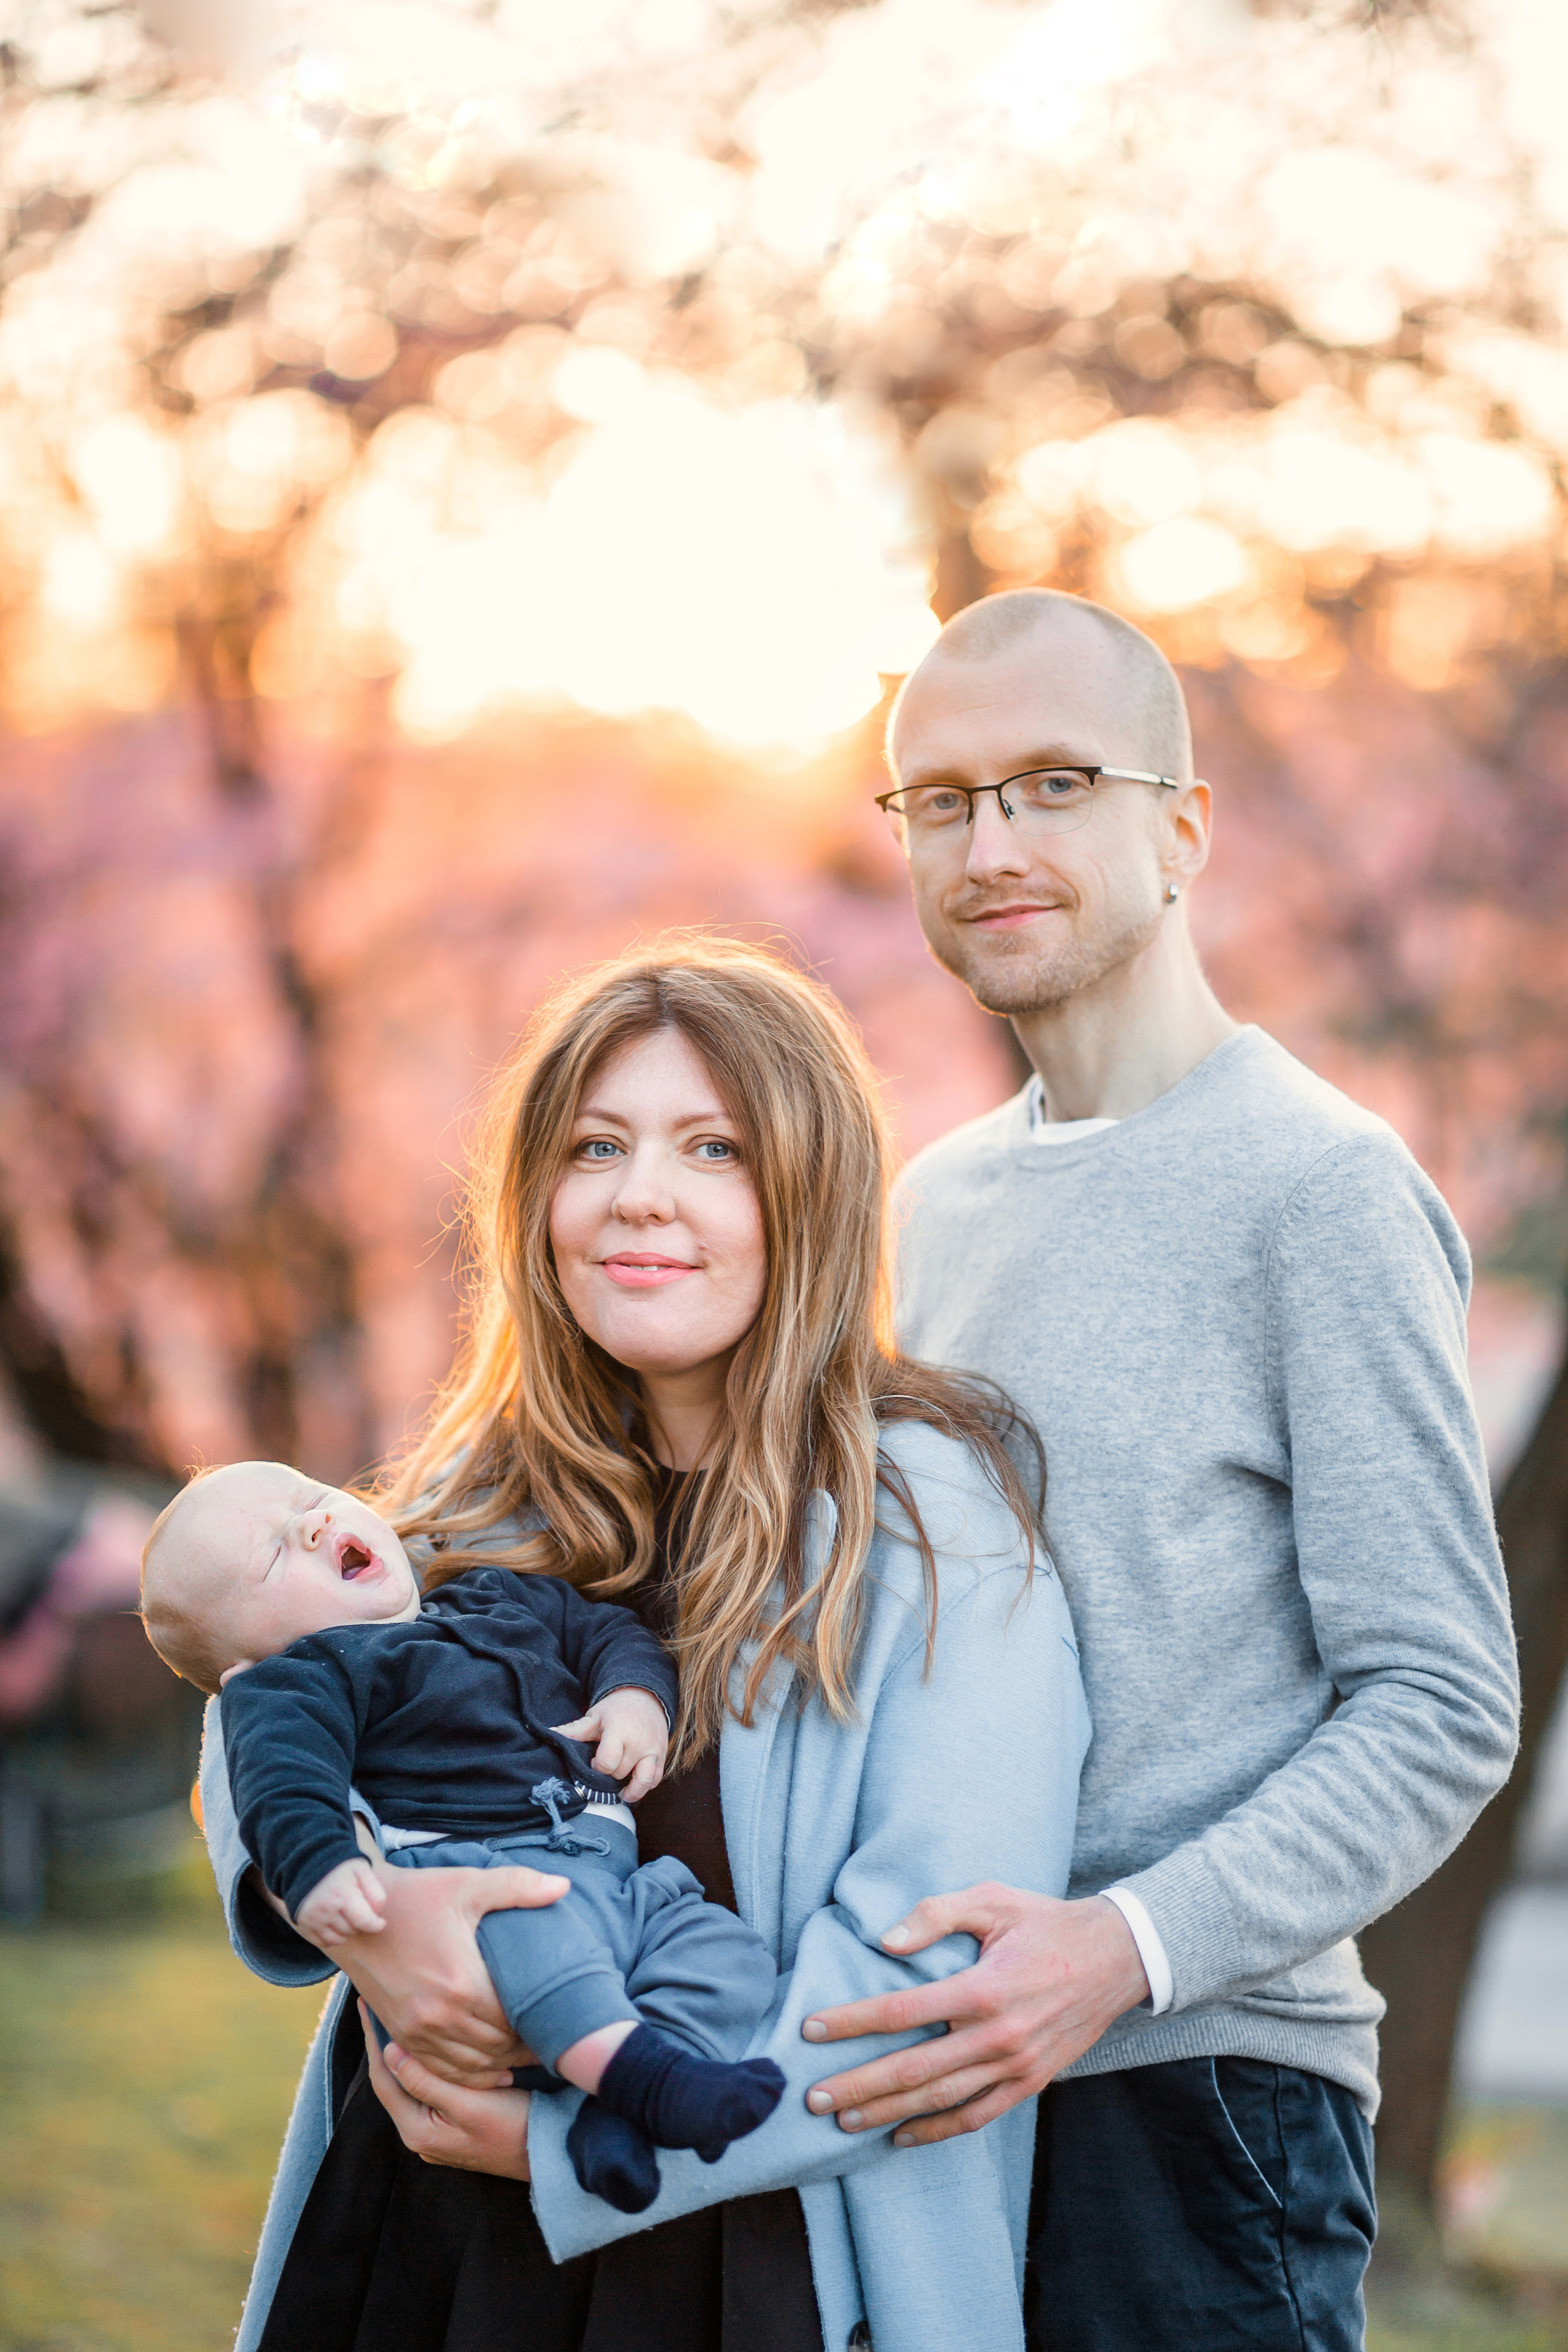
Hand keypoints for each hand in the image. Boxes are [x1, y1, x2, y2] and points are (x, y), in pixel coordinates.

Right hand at [296, 1857, 387, 1945]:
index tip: (380, 1922)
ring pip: (339, 1939)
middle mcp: (326, 1909)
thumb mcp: (361, 1870)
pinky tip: (333, 1922)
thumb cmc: (340, 1869)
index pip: (364, 1921)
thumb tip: (377, 1913)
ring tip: (344, 1914)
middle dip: (359, 1923)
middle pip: (353, 1930)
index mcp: (343, 1894)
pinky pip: (324, 1943)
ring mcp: (313, 1919)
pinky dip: (332, 1937)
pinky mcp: (304, 1925)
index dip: (376, 1925)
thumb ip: (374, 1890)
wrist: (308, 1865)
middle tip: (357, 1909)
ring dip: (346, 1930)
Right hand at [332, 1861, 567, 2088]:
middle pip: (497, 2048)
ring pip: (472, 2067)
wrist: (354, 1915)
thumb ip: (518, 1887)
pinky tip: (491, 2072)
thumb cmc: (414, 1896)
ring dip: (502, 2065)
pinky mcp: (401, 2036)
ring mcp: (417, 2031)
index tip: (557, 2019)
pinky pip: (441, 2071)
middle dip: (525, 2046)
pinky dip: (470, 2077)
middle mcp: (440, 2016)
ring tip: (527, 2056)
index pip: (513, 2020)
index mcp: (462, 1983)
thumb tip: (563, 1886)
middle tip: (549, 2040)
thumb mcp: (467, 1885)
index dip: (538, 2023)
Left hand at [362, 2003, 532, 2178]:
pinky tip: (430, 2047)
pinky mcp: (452, 2128)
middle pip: (394, 2083)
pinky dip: (424, 2067)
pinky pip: (429, 2092)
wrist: (549, 2154)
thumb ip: (426, 2080)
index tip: (366, 2007)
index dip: (373, 2041)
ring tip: (399, 2020)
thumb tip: (390, 2052)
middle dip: (385, 2046)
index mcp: (417, 2131)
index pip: (384, 2080)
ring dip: (405, 2055)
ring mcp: (436, 2135)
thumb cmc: (513, 2127)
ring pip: (411, 2087)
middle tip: (381, 2007)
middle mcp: (420, 2136)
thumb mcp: (469, 2102)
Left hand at [553, 1686, 667, 1801]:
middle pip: (620, 1773)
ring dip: (630, 1790)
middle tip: (605, 1768)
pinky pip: (655, 1779)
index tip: (593, 1762)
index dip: (596, 1768)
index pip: (607, 1762)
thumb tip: (549, 1734)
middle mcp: (638, 1742)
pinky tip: (633, 1784)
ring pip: (643, 1782)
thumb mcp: (594, 1716)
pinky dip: (645, 1786)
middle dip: (609, 1775)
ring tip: (620, 1791)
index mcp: (619, 1731)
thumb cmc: (616, 1709)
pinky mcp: (662, 1756)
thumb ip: (575, 1730)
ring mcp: (653, 1750)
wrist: (646, 1697)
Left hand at [800, 1889, 1148, 2147]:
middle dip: (857, 2085)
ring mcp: (1014, 2065)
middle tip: (813, 2097)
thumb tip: (885, 1942)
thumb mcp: (992, 1900)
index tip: (811, 2029)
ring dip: (888, 2113)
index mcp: (982, 1987)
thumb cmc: (1045, 1923)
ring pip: (939, 2099)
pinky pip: (977, 2116)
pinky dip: (938, 2131)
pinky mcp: (1030, 2082)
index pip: (901, 2012)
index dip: (851, 2022)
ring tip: (844, 2122)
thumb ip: (935, 1915)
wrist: (1116, 1957)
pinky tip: (903, 2136)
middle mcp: (996, 2035)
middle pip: (912, 2069)